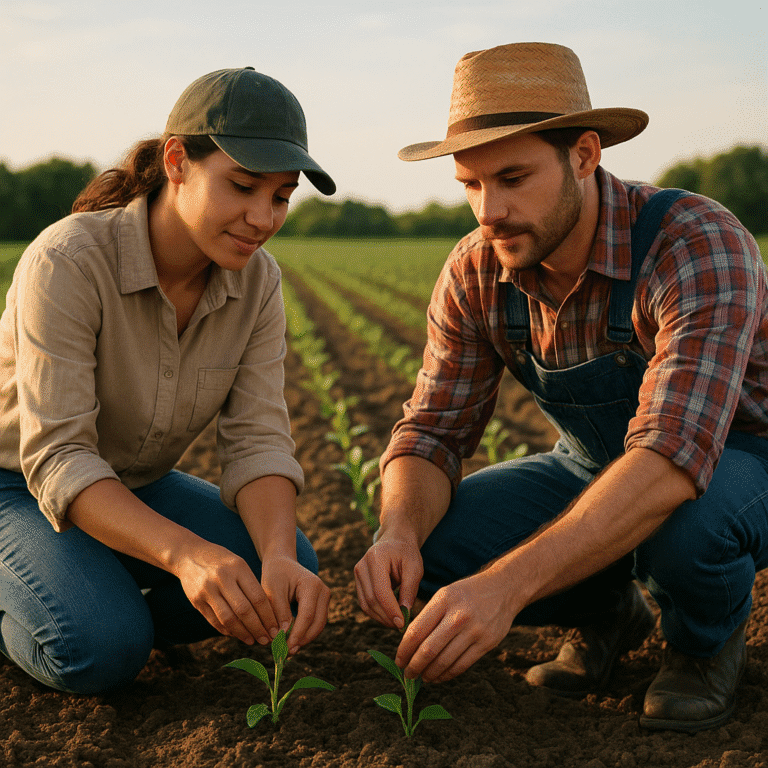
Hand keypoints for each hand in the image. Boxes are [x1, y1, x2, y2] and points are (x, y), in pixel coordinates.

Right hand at [172, 541, 281, 645]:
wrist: (189, 554)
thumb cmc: (221, 561)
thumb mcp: (239, 564)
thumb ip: (250, 585)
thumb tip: (267, 614)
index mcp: (238, 567)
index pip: (257, 597)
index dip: (268, 616)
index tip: (275, 628)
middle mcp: (222, 578)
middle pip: (244, 610)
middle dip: (258, 628)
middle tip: (266, 640)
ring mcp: (207, 590)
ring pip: (228, 619)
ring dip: (242, 633)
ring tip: (252, 640)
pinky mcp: (196, 600)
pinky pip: (214, 620)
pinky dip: (227, 630)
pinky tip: (236, 634)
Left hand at [259, 555, 329, 653]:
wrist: (282, 562)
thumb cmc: (275, 574)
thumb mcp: (272, 590)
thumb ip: (278, 612)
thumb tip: (282, 637)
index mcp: (312, 585)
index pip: (307, 615)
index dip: (297, 634)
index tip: (284, 649)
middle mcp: (323, 591)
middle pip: (317, 622)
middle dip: (302, 640)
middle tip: (285, 654)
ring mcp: (324, 597)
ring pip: (318, 625)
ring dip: (304, 639)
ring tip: (287, 651)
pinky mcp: (321, 604)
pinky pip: (316, 622)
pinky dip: (305, 633)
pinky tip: (292, 642)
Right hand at [354, 532, 423, 628]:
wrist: (395, 540)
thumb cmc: (406, 553)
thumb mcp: (415, 567)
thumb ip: (409, 589)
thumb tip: (404, 614)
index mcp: (376, 559)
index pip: (380, 591)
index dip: (390, 610)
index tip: (402, 623)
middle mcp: (361, 566)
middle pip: (371, 600)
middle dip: (386, 616)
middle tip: (402, 626)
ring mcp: (357, 574)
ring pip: (365, 604)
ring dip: (381, 617)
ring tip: (397, 622)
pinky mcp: (358, 582)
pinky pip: (365, 603)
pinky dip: (377, 612)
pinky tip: (390, 615)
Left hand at [394, 568, 516, 682]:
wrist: (503, 588)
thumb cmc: (467, 593)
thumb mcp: (445, 594)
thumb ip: (428, 616)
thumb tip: (409, 644)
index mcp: (443, 600)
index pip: (416, 631)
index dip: (404, 650)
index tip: (398, 660)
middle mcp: (458, 616)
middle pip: (428, 650)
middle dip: (414, 666)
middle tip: (408, 674)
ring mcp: (474, 630)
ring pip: (444, 661)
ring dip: (430, 674)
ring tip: (423, 677)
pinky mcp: (487, 643)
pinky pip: (462, 665)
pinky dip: (447, 674)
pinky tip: (439, 676)